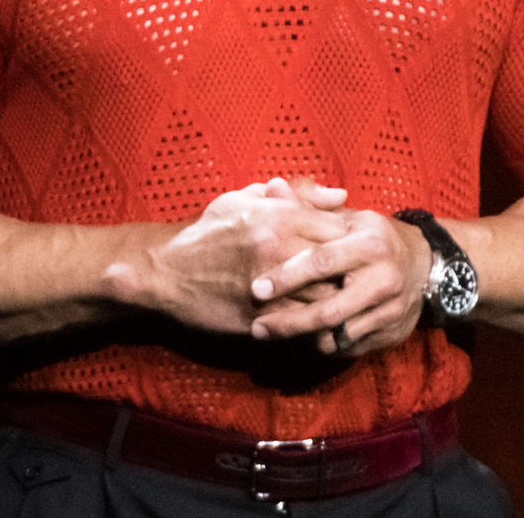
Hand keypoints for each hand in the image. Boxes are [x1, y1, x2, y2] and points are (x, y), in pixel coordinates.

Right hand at [118, 178, 350, 332]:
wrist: (165, 271)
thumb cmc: (207, 231)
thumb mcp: (247, 200)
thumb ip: (297, 195)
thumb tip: (340, 195)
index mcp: (279, 216)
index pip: (341, 229)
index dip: (353, 244)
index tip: (354, 253)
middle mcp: (277, 248)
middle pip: (340, 266)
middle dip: (353, 277)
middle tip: (358, 283)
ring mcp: (269, 285)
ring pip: (325, 300)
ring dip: (338, 306)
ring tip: (347, 308)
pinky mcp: (259, 317)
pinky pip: (302, 326)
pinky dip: (315, 328)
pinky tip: (320, 328)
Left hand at [248, 208, 433, 355]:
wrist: (424, 265)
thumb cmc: (371, 237)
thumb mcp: (345, 217)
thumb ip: (306, 205)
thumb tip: (272, 187)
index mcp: (371, 244)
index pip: (322, 262)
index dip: (287, 276)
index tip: (256, 288)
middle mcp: (384, 279)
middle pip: (328, 311)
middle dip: (288, 322)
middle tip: (256, 326)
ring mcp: (389, 311)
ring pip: (336, 336)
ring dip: (301, 338)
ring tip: (273, 333)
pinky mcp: (390, 334)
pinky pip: (348, 348)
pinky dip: (322, 344)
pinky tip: (302, 338)